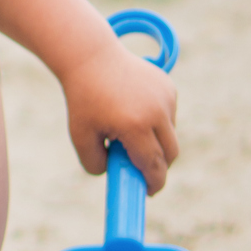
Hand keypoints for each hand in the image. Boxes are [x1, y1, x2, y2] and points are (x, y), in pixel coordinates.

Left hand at [61, 38, 179, 191]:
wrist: (91, 58)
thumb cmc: (83, 99)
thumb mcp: (80, 136)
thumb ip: (94, 164)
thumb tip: (116, 175)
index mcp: (135, 127)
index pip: (154, 165)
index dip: (154, 183)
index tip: (148, 192)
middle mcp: (156, 113)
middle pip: (170, 154)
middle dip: (159, 167)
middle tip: (143, 172)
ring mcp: (166, 98)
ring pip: (170, 135)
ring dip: (156, 142)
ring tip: (127, 132)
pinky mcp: (169, 88)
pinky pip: (168, 116)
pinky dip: (157, 123)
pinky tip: (133, 111)